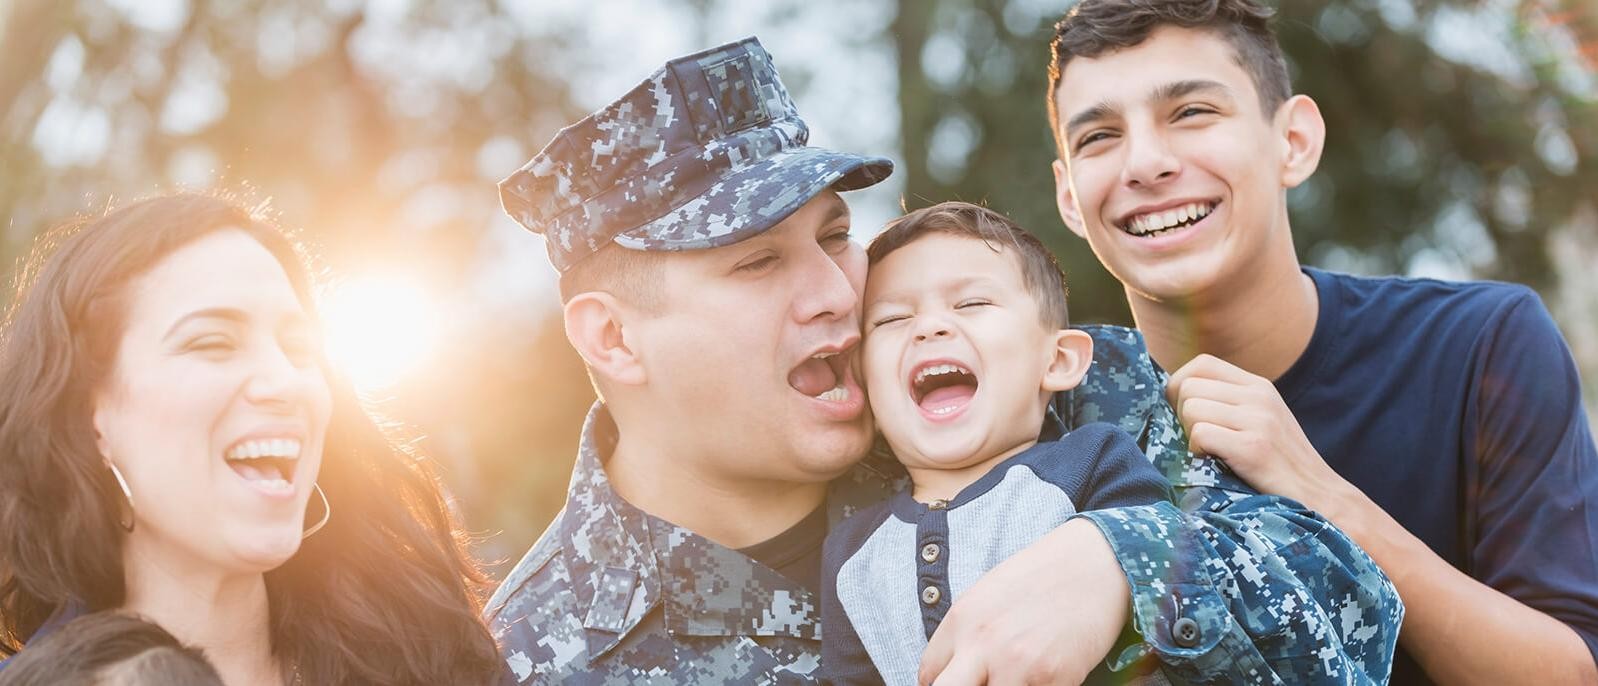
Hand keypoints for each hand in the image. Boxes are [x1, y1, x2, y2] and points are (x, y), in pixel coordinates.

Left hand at [918, 519, 1127, 684]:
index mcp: (962, 620)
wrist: (1095, 564)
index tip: (960, 680)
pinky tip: (1042, 678)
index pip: (929, 675)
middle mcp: (983, 644)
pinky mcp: (1054, 680)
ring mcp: (1018, 665)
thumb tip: (956, 667)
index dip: (943, 683)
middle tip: (983, 684)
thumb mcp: (988, 595)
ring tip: (1016, 679)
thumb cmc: (1041, 577)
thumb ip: (966, 633)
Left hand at [1165, 354, 1349, 513]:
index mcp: (1258, 386)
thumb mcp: (1260, 419)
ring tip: (1210, 452)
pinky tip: (1215, 463)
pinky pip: (1201, 434)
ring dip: (1189, 434)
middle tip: (1198, 440)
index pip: (1200, 364)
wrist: (1320, 497)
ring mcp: (1259, 420)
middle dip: (1180, 414)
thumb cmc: (1279, 464)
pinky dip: (1197, 451)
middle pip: (1188, 386)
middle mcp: (1259, 396)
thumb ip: (1227, 402)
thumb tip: (1174, 394)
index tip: (1185, 415)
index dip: (1180, 386)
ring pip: (1190, 409)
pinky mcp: (1254, 447)